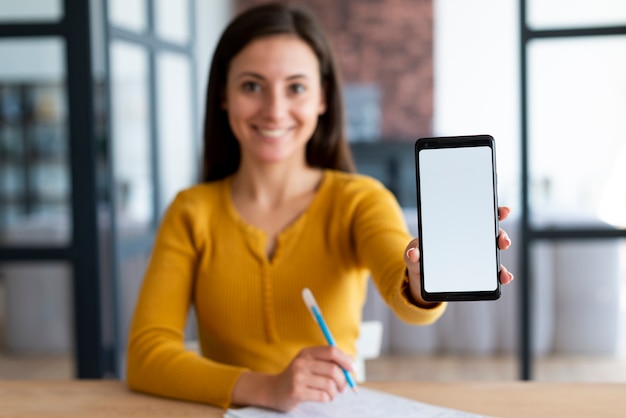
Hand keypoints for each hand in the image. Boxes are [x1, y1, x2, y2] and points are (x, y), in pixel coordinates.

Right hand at [231, 346, 353, 411]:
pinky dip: (327, 398)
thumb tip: (351, 360)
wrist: (273, 390)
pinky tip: (323, 398)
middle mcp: (302, 362)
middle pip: (333, 369)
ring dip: (335, 392)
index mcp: (307, 352)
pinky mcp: (296, 391)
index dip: (345, 360)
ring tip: (331, 394)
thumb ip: (329, 361)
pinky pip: (322, 396)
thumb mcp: (310, 364)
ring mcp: (298, 377)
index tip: (353, 369)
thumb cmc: (297, 377)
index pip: (331, 351)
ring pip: (329, 384)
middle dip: (343, 380)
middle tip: (343, 388)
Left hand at [404, 206, 514, 303]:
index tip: (502, 211)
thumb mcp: (413, 255)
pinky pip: (492, 273)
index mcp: (457, 228)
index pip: (478, 215)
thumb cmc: (420, 258)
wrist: (421, 279)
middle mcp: (471, 240)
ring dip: (502, 260)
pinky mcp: (477, 272)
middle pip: (491, 234)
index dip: (493, 211)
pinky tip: (504, 278)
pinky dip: (500, 275)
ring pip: (494, 255)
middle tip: (502, 241)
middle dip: (501, 235)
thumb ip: (413, 254)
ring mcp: (475, 256)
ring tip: (503, 270)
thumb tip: (413, 253)